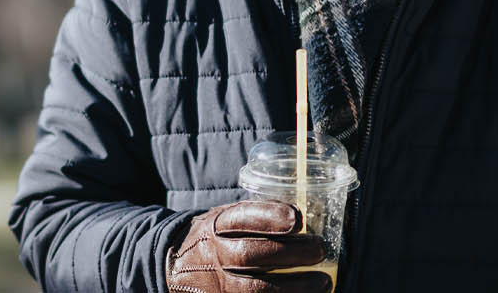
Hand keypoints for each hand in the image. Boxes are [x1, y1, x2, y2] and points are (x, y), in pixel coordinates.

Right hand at [165, 200, 330, 292]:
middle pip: (252, 254)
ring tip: (323, 282)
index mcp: (216, 225)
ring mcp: (217, 283)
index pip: (241, 218)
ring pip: (257, 289)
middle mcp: (214, 254)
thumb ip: (254, 216)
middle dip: (291, 253)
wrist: (174, 267)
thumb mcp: (223, 218)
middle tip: (320, 249)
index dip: (269, 217)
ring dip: (295, 286)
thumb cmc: (214, 238)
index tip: (298, 219)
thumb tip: (305, 212)